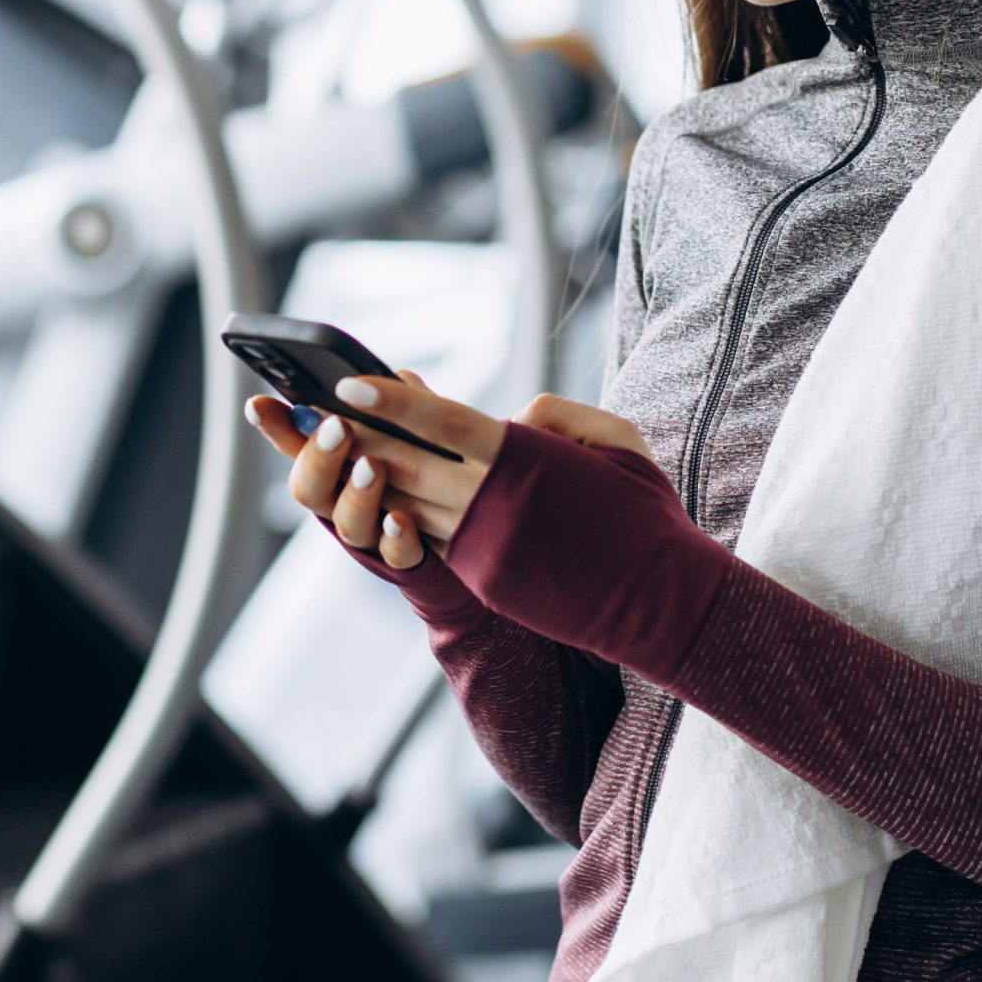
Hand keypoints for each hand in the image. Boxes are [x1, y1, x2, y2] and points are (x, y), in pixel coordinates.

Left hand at [244, 374, 650, 567]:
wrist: (661, 599)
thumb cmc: (644, 513)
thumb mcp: (615, 441)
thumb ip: (556, 416)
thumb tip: (512, 415)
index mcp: (520, 457)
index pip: (437, 419)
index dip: (390, 399)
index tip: (348, 382)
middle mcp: (490, 500)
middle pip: (405, 460)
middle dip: (359, 435)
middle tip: (319, 410)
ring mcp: (482, 545)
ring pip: (411, 501)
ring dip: (373, 476)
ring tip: (342, 449)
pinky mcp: (484, 579)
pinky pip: (435, 538)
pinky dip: (409, 513)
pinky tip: (389, 496)